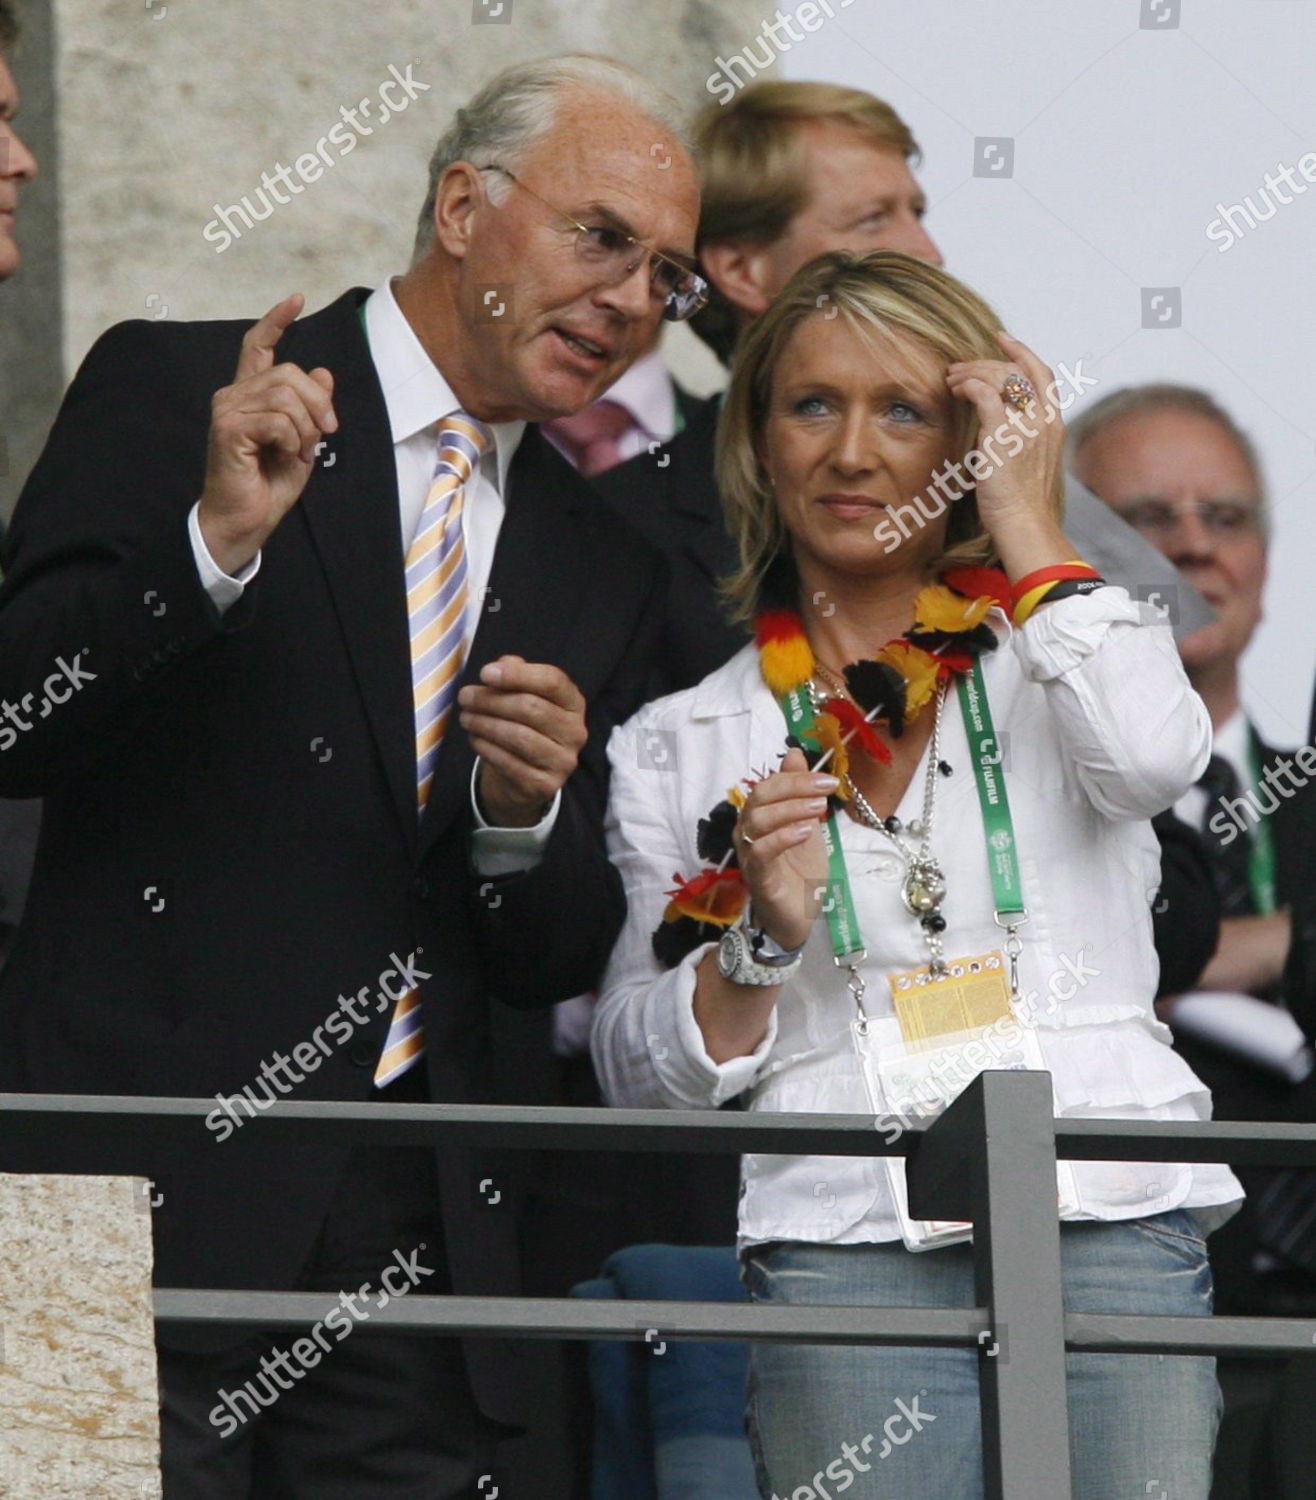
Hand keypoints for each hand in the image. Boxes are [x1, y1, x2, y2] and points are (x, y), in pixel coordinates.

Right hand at [198, 293, 336, 575]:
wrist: (247, 520)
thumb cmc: (269, 484)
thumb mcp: (303, 441)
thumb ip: (311, 408)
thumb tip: (324, 372)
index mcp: (251, 395)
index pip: (258, 346)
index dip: (277, 320)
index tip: (298, 299)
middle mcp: (234, 395)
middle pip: (290, 372)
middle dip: (319, 403)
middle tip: (326, 434)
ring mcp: (227, 409)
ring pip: (287, 396)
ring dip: (306, 428)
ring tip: (299, 451)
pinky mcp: (228, 428)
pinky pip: (278, 419)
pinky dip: (293, 440)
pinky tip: (286, 455)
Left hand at [460, 655, 587, 826]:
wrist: (526, 778)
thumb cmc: (524, 726)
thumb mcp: (524, 696)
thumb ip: (516, 675)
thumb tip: (501, 665)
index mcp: (573, 703)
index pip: (552, 681)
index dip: (517, 675)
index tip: (484, 673)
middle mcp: (575, 732)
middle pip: (530, 707)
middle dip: (491, 700)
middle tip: (465, 697)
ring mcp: (562, 761)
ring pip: (517, 735)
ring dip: (484, 724)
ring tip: (466, 717)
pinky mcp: (545, 785)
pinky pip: (508, 762)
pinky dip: (485, 747)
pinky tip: (474, 738)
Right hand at [733, 748, 837, 950]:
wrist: (800, 917)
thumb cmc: (799, 871)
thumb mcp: (806, 823)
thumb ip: (798, 791)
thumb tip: (793, 752)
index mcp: (758, 817)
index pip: (768, 786)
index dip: (797, 778)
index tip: (829, 779)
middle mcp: (747, 833)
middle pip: (759, 798)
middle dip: (794, 788)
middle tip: (826, 790)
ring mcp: (749, 855)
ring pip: (757, 821)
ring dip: (790, 809)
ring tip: (819, 810)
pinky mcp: (757, 878)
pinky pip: (761, 852)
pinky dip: (782, 837)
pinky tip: (805, 832)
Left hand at [944, 332, 1066, 551]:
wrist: (1024, 523)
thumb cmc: (1021, 502)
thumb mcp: (1027, 462)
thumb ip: (1020, 437)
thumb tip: (997, 426)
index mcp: (1053, 423)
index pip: (1042, 374)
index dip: (1022, 352)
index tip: (1002, 339)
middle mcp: (1043, 419)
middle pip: (1016, 371)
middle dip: (984, 363)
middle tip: (958, 368)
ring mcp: (1025, 425)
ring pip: (999, 378)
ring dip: (971, 373)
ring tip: (951, 381)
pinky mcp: (1002, 434)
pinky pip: (986, 394)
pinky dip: (970, 386)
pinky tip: (958, 390)